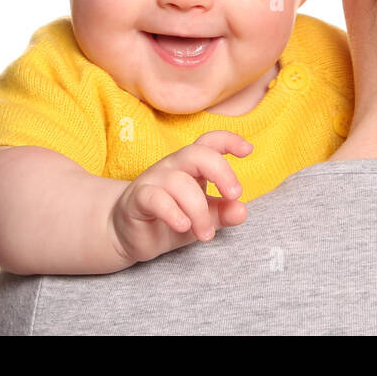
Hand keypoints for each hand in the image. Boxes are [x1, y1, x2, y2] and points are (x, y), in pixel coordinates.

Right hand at [108, 131, 253, 265]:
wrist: (128, 235)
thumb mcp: (203, 218)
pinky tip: (183, 226)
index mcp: (192, 165)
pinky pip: (156, 198)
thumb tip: (242, 210)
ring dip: (199, 211)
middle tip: (234, 195)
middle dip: (221, 172)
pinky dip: (173, 212)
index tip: (248, 150)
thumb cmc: (170, 218)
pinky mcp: (138, 198)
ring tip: (205, 234)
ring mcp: (154, 180)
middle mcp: (174, 166)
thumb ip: (222, 213)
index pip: (210, 142)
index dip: (229, 140)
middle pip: (198, 153)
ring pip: (181, 183)